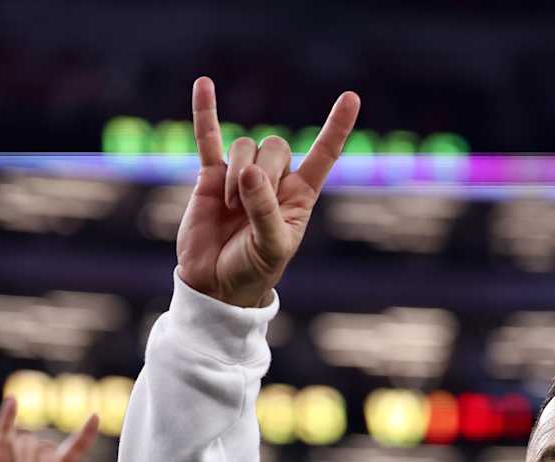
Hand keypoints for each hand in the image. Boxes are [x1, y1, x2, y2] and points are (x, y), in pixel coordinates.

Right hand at [0, 394, 98, 461]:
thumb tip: (45, 452)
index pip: (75, 448)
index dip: (85, 434)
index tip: (95, 416)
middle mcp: (39, 459)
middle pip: (46, 446)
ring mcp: (17, 454)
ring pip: (28, 441)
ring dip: (26, 461)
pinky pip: (4, 429)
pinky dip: (8, 415)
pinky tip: (12, 401)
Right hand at [176, 76, 359, 308]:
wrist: (216, 283)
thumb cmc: (253, 269)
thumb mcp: (271, 246)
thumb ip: (265, 211)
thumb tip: (248, 172)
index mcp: (300, 196)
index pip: (323, 155)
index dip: (336, 128)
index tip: (351, 98)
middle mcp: (274, 181)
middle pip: (275, 146)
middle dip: (263, 170)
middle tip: (247, 205)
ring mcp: (242, 175)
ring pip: (245, 146)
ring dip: (237, 174)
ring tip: (230, 207)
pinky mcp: (211, 177)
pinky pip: (208, 139)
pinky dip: (205, 113)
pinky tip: (203, 85)